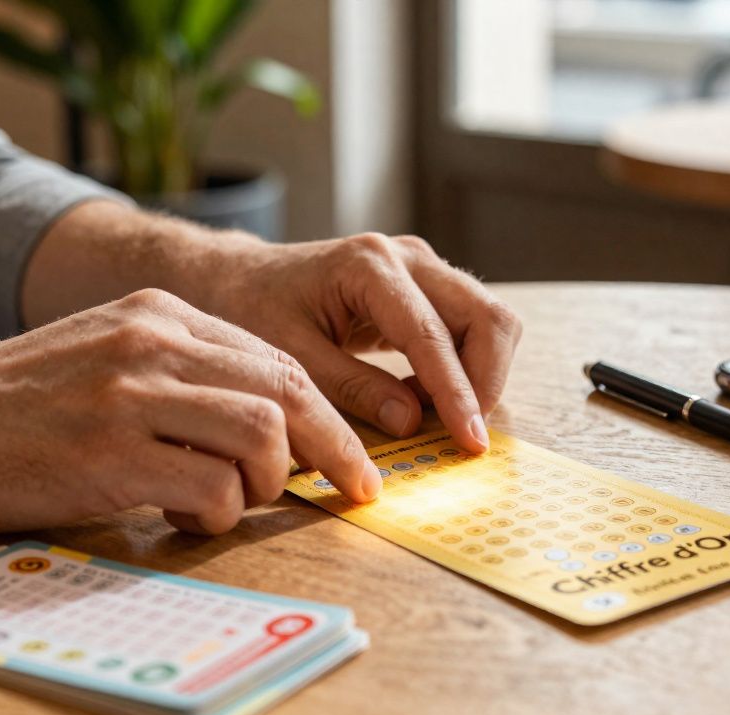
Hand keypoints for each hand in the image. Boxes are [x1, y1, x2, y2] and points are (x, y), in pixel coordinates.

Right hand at [0, 290, 381, 533]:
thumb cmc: (13, 404)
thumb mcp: (105, 356)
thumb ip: (182, 373)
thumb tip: (270, 426)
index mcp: (160, 313)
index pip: (276, 358)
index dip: (329, 411)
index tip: (355, 455)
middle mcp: (154, 341)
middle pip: (287, 388)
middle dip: (338, 446)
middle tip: (358, 489)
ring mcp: (130, 392)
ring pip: (263, 433)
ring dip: (267, 483)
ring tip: (230, 503)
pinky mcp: (108, 452)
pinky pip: (212, 486)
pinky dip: (217, 514)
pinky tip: (181, 519)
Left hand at [199, 233, 522, 452]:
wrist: (240, 280)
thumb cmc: (253, 313)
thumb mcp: (289, 358)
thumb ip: (350, 389)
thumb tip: (411, 423)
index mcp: (369, 266)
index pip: (432, 335)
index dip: (458, 393)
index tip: (471, 442)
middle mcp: (406, 257)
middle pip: (486, 316)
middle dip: (486, 382)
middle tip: (464, 436)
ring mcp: (422, 268)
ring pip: (489, 320)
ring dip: (478, 376)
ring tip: (431, 415)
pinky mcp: (426, 287)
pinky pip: (470, 327)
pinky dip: (461, 369)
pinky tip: (419, 398)